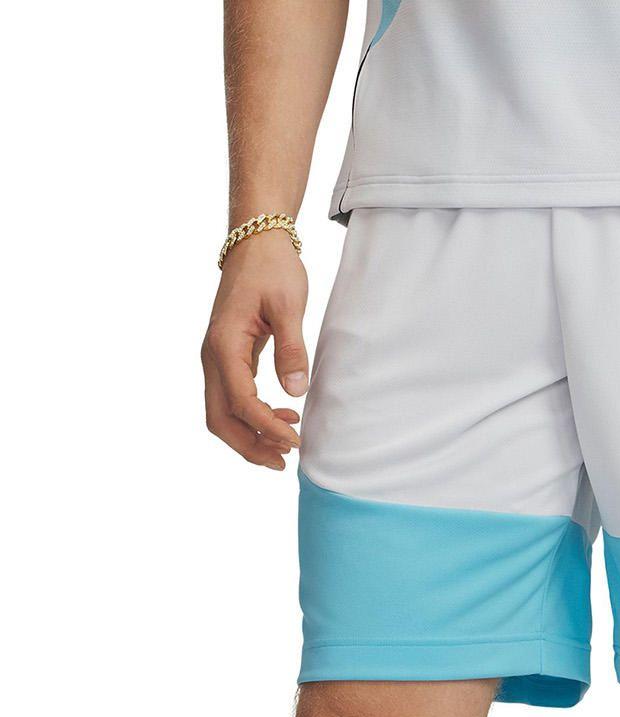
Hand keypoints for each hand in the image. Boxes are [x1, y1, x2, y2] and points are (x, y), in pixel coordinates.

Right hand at [202, 230, 308, 468]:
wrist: (256, 242)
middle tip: (285, 461)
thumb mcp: (288, 305)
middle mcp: (213, 356)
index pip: (241, 401)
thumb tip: (296, 391)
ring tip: (288, 445)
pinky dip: (254, 417)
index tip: (297, 441)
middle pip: (220, 419)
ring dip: (251, 436)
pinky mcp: (228, 358)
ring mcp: (217, 359)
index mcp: (224, 344)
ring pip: (223, 413)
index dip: (267, 427)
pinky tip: (285, 416)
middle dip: (250, 446)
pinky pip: (233, 399)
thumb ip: (291, 349)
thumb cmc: (272, 268)